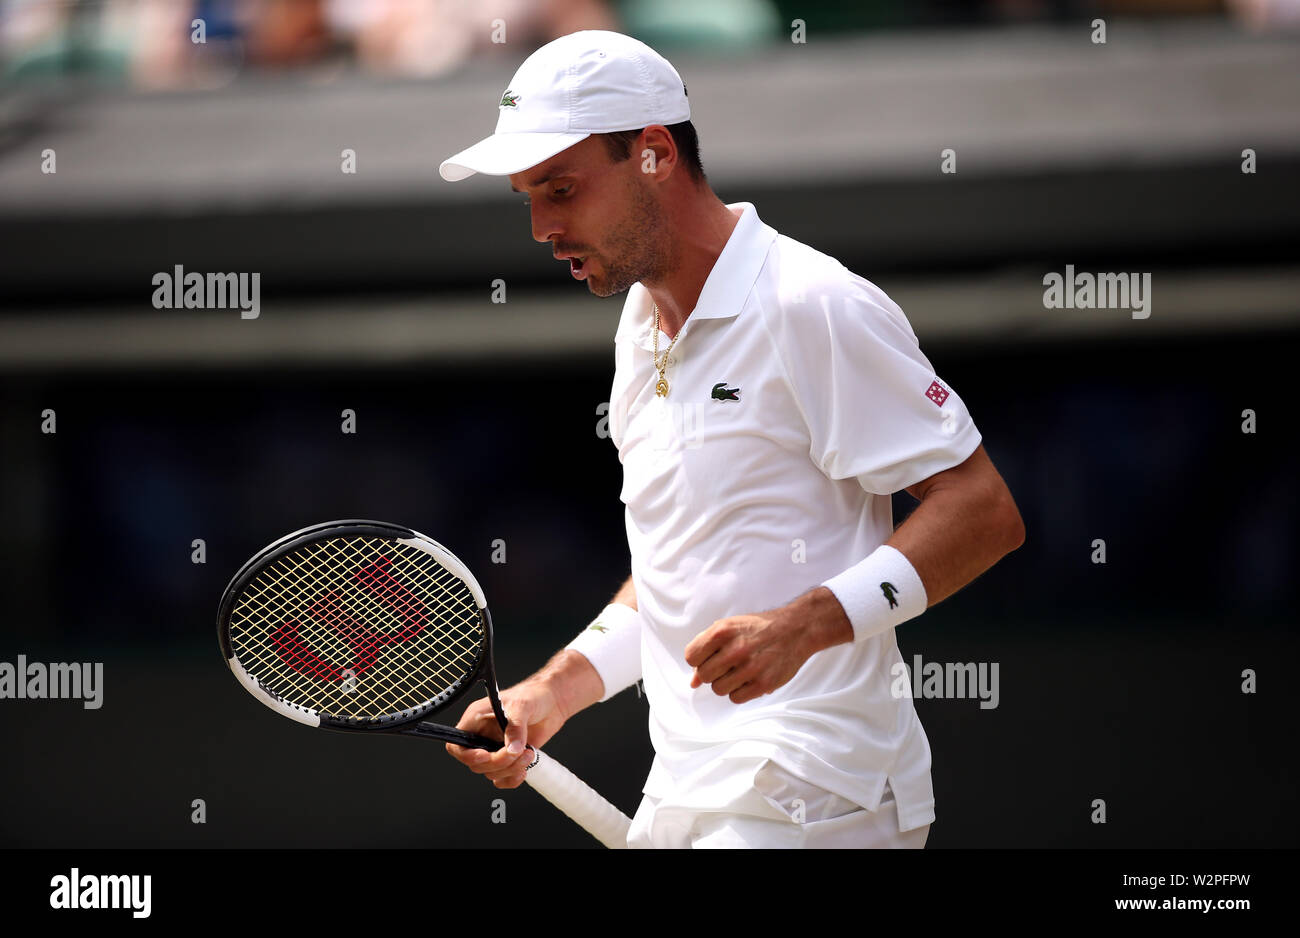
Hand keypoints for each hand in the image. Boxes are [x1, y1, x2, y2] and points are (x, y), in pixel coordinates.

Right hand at [444, 679, 568, 788]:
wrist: (554, 702)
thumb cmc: (533, 695)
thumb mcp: (522, 705)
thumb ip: (515, 727)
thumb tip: (512, 749)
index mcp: (476, 719)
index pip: (457, 744)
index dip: (467, 755)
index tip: (485, 755)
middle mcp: (483, 736)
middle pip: (476, 763)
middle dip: (498, 762)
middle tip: (518, 752)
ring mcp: (495, 748)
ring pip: (491, 772)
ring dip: (510, 769)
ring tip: (529, 754)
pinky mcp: (509, 758)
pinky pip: (502, 778)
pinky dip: (512, 778)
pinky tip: (525, 767)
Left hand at [684, 589, 852, 703]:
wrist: (795, 630)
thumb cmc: (758, 628)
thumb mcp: (730, 628)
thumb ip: (707, 650)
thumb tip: (693, 683)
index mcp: (722, 631)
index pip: (691, 657)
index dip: (699, 659)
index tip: (711, 656)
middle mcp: (735, 649)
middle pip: (704, 675)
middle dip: (713, 671)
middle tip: (728, 664)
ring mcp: (750, 667)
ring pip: (718, 689)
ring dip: (726, 683)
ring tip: (741, 670)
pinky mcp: (763, 684)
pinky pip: (735, 698)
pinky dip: (740, 691)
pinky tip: (749, 678)